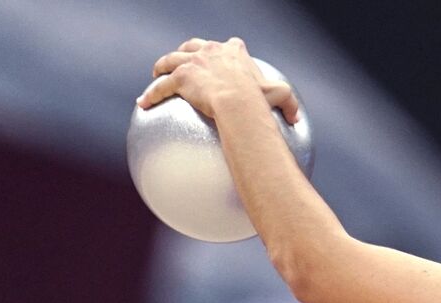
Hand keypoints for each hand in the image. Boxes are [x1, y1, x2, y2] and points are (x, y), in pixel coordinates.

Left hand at [137, 37, 299, 124]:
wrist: (237, 102)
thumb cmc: (259, 99)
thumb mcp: (280, 97)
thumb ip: (289, 105)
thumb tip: (297, 119)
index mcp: (233, 52)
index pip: (229, 45)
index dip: (224, 50)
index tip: (220, 55)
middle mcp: (210, 50)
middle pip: (193, 46)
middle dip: (186, 51)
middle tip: (182, 60)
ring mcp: (192, 62)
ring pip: (171, 60)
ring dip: (163, 66)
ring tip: (156, 73)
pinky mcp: (180, 77)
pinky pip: (161, 86)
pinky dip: (151, 94)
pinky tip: (143, 102)